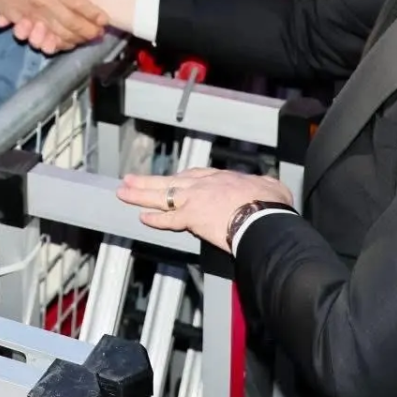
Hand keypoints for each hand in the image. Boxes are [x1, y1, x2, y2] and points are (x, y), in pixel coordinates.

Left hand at [118, 167, 293, 251]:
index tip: (171, 181)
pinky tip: (142, 218)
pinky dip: (155, 219)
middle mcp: (203, 185)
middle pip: (170, 182)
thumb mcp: (271, 187)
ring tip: (123, 192)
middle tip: (129, 180)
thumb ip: (266, 185)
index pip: (194, 176)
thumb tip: (273, 186)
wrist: (262, 215)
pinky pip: (168, 219)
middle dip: (148, 182)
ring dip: (140, 195)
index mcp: (221, 178)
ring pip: (161, 196)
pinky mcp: (191, 217)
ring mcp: (195, 200)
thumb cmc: (269, 203)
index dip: (180, 179)